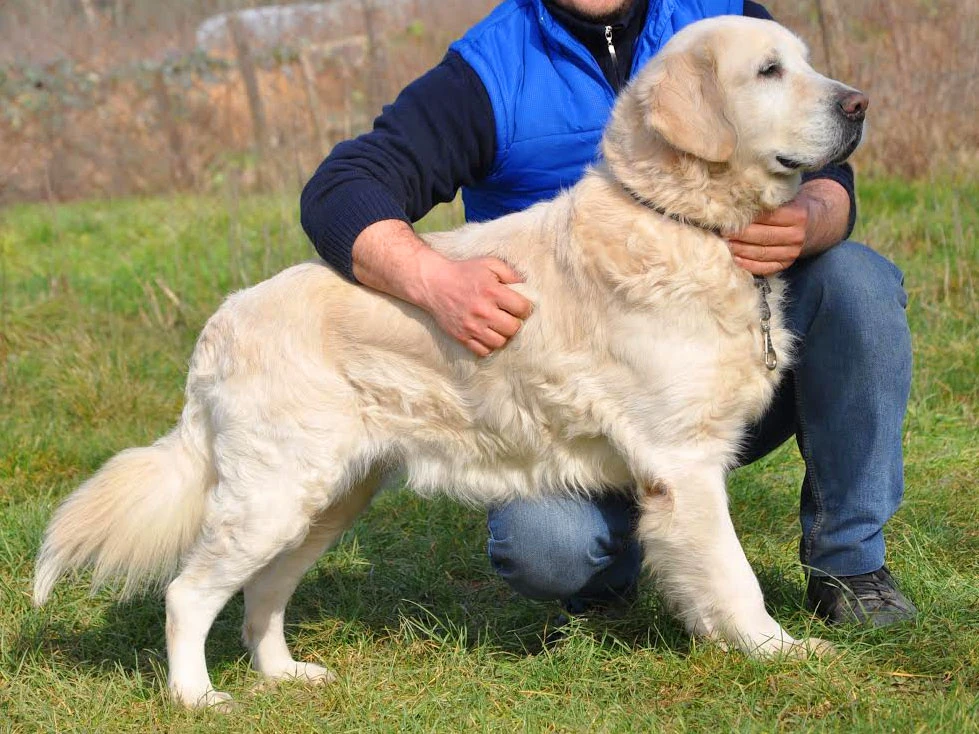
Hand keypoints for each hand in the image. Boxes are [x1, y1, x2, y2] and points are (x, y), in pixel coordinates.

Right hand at [416, 253, 533, 356]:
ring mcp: (471, 326)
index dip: (524, 307)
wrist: (434, 283)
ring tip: (498, 326)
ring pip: (499, 342)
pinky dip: (488, 345)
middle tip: (509, 316)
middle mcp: (482, 311)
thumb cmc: (464, 272)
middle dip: (515, 322)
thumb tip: (525, 288)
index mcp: (492, 292)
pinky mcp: (461, 337)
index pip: (522, 309)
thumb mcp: (489, 264)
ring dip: (502, 335)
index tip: (519, 306)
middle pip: (513, 328)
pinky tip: (487, 334)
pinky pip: (483, 351)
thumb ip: (510, 274)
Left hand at [726, 196, 811, 274]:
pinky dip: (747, 264)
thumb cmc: (792, 207)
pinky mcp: (786, 264)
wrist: (814, 224)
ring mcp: (792, 252)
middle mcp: (796, 236)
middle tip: (723, 232)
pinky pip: (764, 268)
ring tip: (725, 244)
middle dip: (739, 235)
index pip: (767, 217)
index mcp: (797, 215)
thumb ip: (767, 201)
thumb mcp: (786, 198)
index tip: (728, 218)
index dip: (746, 219)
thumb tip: (736, 204)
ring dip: (740, 250)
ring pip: (761, 253)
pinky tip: (735, 258)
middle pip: (762, 236)